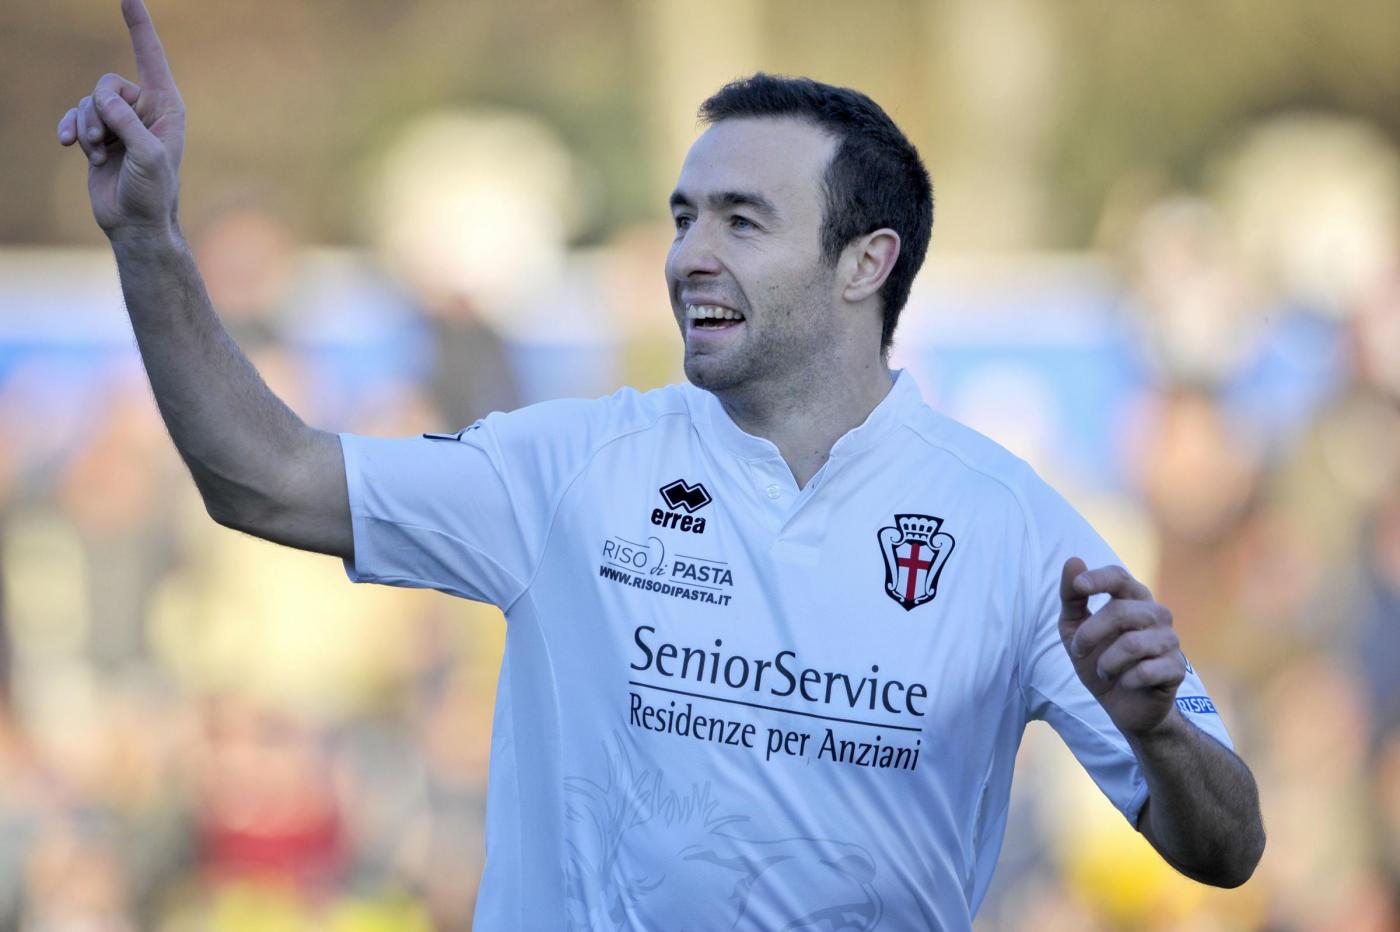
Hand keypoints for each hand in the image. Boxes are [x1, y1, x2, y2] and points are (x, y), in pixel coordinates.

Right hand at [56, 0, 184, 238]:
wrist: (134, 223)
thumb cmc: (152, 193)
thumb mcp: (147, 156)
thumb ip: (127, 123)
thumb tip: (103, 100)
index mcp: (166, 107)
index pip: (150, 56)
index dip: (138, 24)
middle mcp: (145, 110)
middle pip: (106, 83)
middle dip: (99, 112)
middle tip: (108, 143)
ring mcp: (121, 122)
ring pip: (88, 102)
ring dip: (87, 128)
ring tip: (98, 154)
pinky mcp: (100, 135)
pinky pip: (75, 116)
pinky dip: (71, 128)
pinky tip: (70, 146)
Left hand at [1058, 557, 1184, 737]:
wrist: (1124, 707)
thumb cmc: (1099, 660)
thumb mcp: (1074, 630)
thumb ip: (1072, 598)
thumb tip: (1073, 560)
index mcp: (1132, 600)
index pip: (1119, 577)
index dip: (1099, 579)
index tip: (1079, 587)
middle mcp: (1156, 615)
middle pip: (1121, 611)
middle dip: (1090, 633)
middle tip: (1078, 650)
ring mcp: (1170, 641)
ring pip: (1133, 643)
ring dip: (1106, 661)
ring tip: (1103, 670)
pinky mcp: (1176, 668)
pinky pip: (1148, 670)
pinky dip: (1126, 679)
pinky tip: (1124, 683)